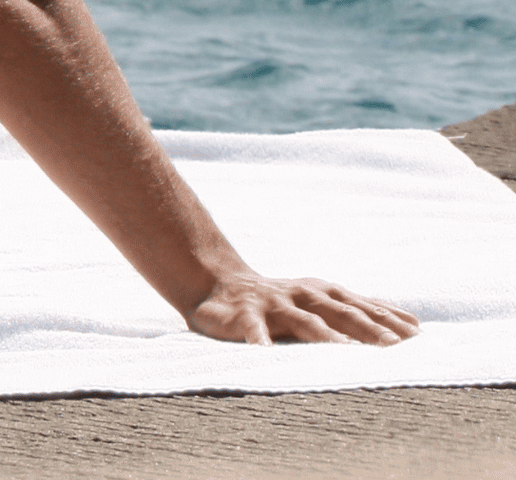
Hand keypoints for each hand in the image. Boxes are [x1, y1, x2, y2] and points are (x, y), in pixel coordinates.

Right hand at [186, 270, 417, 344]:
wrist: (218, 283)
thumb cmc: (280, 301)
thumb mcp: (320, 302)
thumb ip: (358, 312)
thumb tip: (410, 322)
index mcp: (322, 294)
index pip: (362, 306)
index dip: (389, 319)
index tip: (418, 336)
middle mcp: (302, 295)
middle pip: (339, 312)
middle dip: (368, 328)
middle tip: (394, 347)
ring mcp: (274, 303)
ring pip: (302, 320)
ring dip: (323, 334)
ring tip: (344, 350)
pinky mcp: (244, 314)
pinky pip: (252, 329)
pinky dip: (259, 340)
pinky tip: (265, 354)